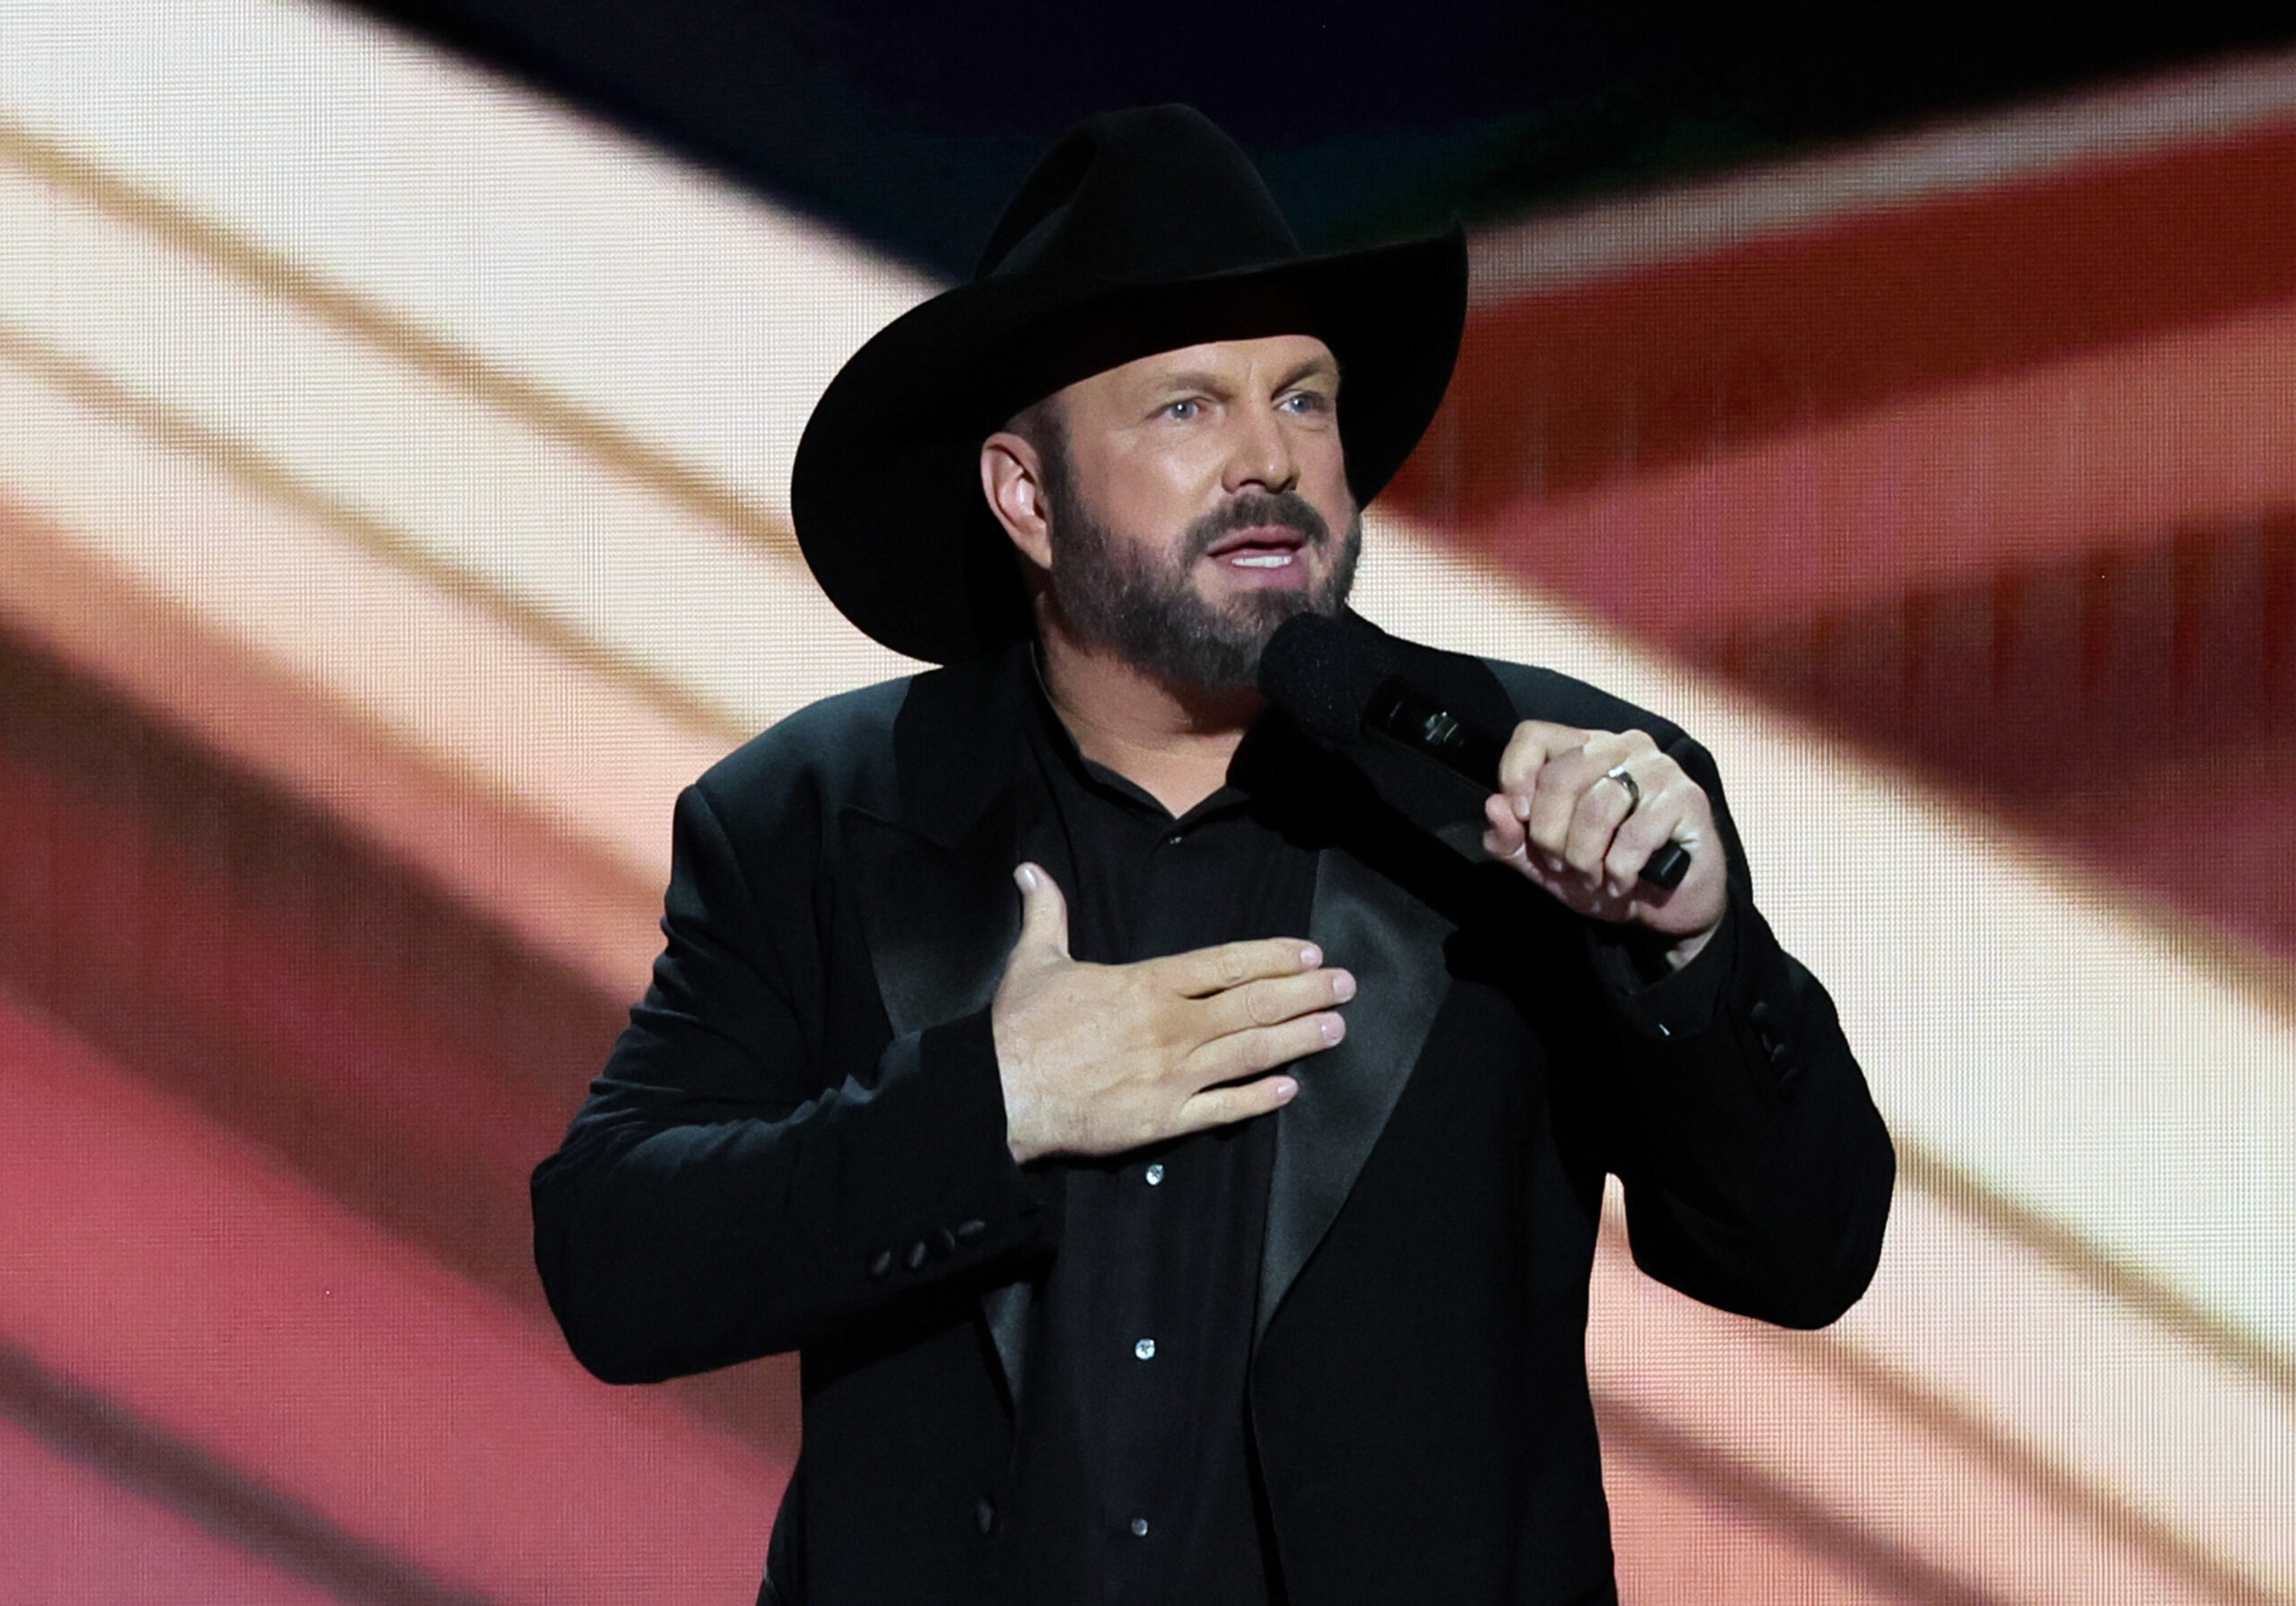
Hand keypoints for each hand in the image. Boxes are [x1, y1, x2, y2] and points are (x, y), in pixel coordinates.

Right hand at [990, 864, 1351, 1163]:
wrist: (1000, 1093)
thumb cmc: (1019, 1028)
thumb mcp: (1034, 961)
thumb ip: (1047, 914)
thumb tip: (1031, 870)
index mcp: (1147, 985)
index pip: (1224, 965)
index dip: (1272, 958)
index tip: (1309, 953)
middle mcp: (1171, 1027)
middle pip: (1252, 1005)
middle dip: (1305, 993)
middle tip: (1345, 987)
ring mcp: (1172, 1075)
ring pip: (1249, 1053)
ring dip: (1297, 1040)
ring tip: (1335, 1029)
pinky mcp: (1163, 1119)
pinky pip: (1222, 1109)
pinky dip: (1259, 1099)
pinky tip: (1289, 1090)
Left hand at [1479, 721, 1727, 964]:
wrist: (1667, 908)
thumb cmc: (1608, 874)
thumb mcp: (1547, 865)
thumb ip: (1514, 840)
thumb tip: (1494, 808)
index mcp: (1584, 750)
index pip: (1535, 736)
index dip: (1516, 775)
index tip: (1521, 818)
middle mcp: (1622, 747)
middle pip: (1562, 774)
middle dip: (1550, 833)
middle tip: (1562, 866)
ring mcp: (1658, 769)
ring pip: (1598, 805)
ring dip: (1585, 857)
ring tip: (1594, 878)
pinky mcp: (1687, 799)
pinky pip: (1635, 835)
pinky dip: (1618, 870)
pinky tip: (1622, 882)